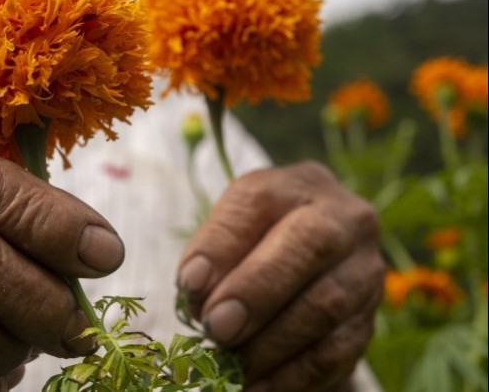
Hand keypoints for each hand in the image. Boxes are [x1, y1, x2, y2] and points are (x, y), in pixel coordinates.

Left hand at [178, 162, 383, 391]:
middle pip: (308, 247)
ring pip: (325, 305)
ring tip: (229, 365)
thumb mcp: (231, 231)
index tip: (189, 285)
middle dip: (256, 293)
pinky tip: (255, 386)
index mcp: (298, 186)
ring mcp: (365, 270)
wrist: (310, 259)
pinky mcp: (369, 320)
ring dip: (269, 343)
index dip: (222, 245)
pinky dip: (292, 376)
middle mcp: (344, 218)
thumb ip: (212, 251)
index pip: (259, 202)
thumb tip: (196, 288)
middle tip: (215, 328)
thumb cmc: (258, 241)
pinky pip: (336, 352)